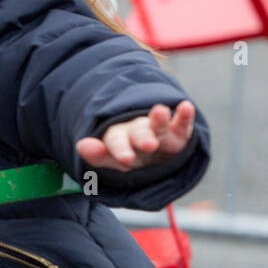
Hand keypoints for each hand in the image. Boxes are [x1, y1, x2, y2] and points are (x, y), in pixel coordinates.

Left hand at [75, 101, 195, 172]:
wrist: (150, 157)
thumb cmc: (127, 159)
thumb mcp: (111, 161)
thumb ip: (97, 156)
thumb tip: (81, 145)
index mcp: (118, 138)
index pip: (116, 141)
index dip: (119, 149)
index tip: (125, 159)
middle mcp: (138, 131)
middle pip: (138, 132)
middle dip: (142, 138)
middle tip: (148, 146)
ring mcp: (159, 131)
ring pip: (158, 125)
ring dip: (159, 119)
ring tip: (160, 111)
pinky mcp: (179, 134)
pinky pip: (181, 124)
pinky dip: (184, 116)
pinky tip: (186, 106)